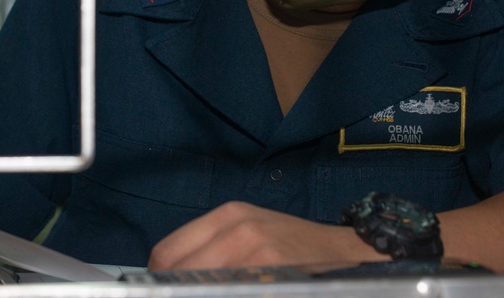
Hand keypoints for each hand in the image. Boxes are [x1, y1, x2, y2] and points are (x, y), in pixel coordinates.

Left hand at [148, 201, 381, 270]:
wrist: (344, 250)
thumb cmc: (292, 245)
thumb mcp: (249, 233)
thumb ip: (211, 250)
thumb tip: (170, 278)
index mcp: (227, 215)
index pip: (167, 252)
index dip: (159, 280)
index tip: (164, 292)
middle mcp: (237, 227)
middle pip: (180, 272)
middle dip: (177, 291)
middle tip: (180, 297)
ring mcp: (257, 250)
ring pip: (203, 282)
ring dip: (200, 292)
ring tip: (209, 293)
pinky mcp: (274, 271)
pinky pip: (233, 290)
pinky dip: (227, 293)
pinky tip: (238, 293)